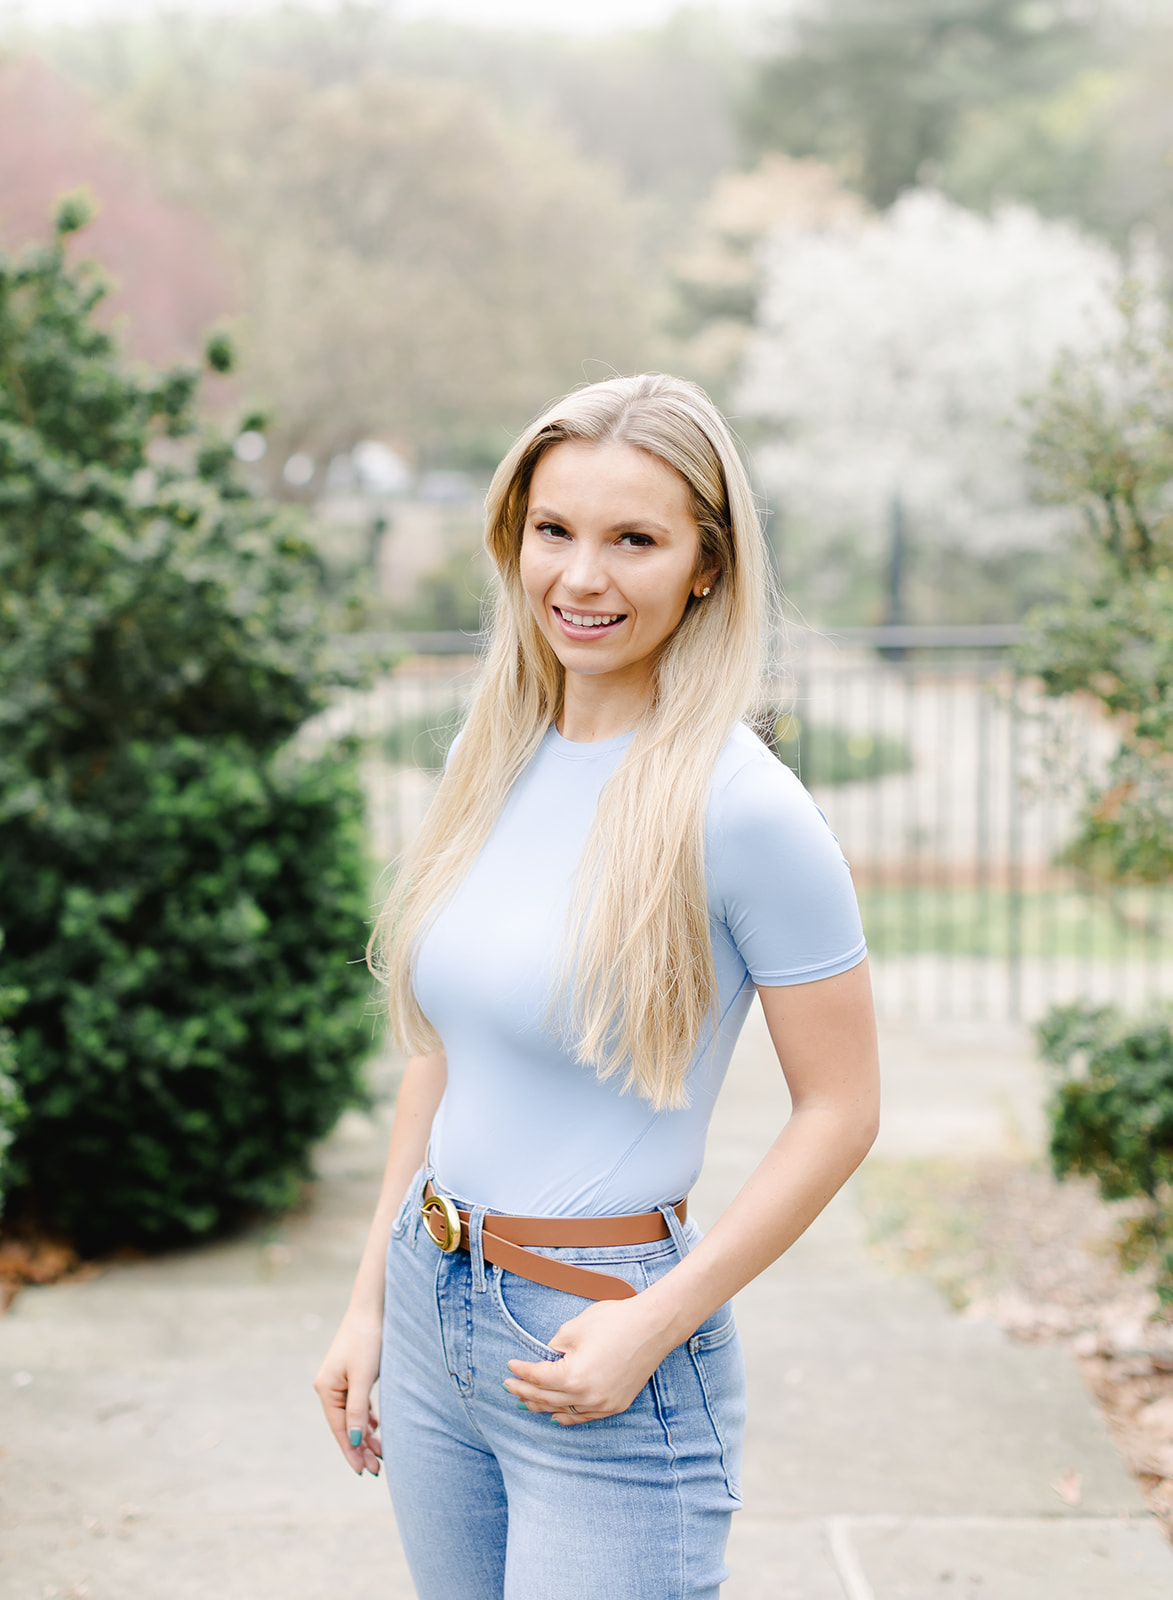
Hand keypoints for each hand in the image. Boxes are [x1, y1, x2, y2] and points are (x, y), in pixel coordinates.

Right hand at [313, 1308, 383, 1474]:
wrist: (373, 1307)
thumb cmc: (368, 1339)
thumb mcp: (363, 1378)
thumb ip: (358, 1411)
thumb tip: (355, 1441)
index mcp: (326, 1389)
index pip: (339, 1429)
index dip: (352, 1452)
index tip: (364, 1471)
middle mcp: (329, 1386)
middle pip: (346, 1425)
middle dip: (361, 1448)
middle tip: (377, 1469)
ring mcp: (340, 1380)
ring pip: (353, 1416)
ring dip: (366, 1435)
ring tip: (381, 1455)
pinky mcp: (352, 1374)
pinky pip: (358, 1404)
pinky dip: (368, 1418)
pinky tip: (377, 1429)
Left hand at [503, 1296, 669, 1425]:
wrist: (653, 1326)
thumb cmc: (614, 1321)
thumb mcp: (574, 1329)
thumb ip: (555, 1347)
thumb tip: (549, 1358)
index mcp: (573, 1377)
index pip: (538, 1378)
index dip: (521, 1371)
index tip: (510, 1366)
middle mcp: (587, 1396)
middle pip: (547, 1398)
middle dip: (525, 1391)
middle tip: (509, 1386)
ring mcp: (604, 1403)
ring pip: (565, 1410)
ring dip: (543, 1406)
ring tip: (526, 1402)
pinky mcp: (617, 1404)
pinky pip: (586, 1415)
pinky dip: (569, 1415)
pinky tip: (556, 1416)